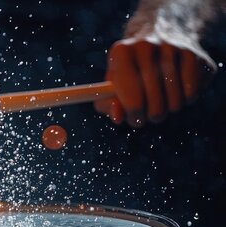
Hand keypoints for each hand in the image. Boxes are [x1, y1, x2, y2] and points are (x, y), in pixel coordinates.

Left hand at [95, 38, 216, 126]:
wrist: (159, 32)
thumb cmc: (130, 69)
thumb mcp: (112, 85)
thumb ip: (108, 105)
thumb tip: (118, 117)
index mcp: (122, 53)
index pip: (132, 101)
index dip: (134, 116)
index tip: (135, 118)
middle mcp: (147, 46)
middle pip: (155, 105)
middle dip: (152, 116)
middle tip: (150, 112)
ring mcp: (173, 47)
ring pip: (175, 102)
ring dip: (169, 108)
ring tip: (162, 98)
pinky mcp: (195, 53)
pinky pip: (192, 93)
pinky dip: (185, 98)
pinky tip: (178, 87)